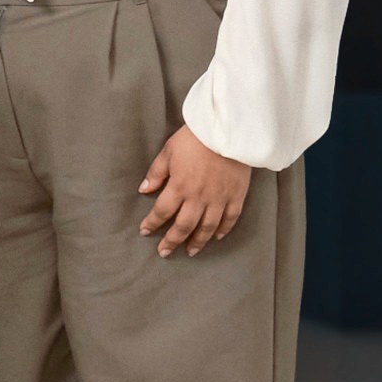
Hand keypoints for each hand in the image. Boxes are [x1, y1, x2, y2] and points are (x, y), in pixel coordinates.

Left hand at [137, 124, 249, 256]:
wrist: (228, 129)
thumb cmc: (195, 137)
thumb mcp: (169, 151)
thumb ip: (157, 173)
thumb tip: (144, 190)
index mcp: (179, 186)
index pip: (162, 212)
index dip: (152, 223)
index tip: (145, 231)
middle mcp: (199, 197)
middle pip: (183, 226)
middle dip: (172, 241)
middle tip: (164, 252)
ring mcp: (219, 198)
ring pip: (207, 227)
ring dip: (197, 241)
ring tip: (190, 251)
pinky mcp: (237, 195)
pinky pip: (230, 218)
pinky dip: (224, 230)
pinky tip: (217, 237)